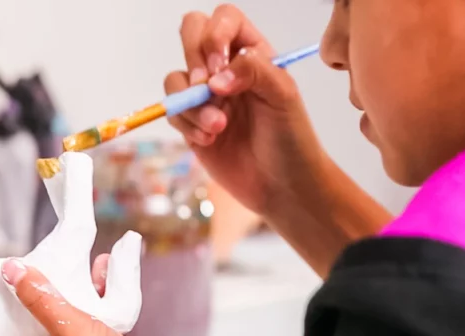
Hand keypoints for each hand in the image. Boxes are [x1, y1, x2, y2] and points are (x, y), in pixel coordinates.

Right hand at [166, 4, 328, 213]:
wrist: (282, 186)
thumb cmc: (291, 139)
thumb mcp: (283, 96)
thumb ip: (254, 71)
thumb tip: (215, 76)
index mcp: (252, 53)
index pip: (224, 19)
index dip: (214, 35)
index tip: (219, 66)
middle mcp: (225, 68)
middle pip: (191, 34)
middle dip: (193, 60)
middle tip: (207, 89)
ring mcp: (205, 96)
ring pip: (175, 78)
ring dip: (193, 104)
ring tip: (218, 127)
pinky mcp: (190, 123)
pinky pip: (173, 111)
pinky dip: (187, 125)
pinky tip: (210, 140)